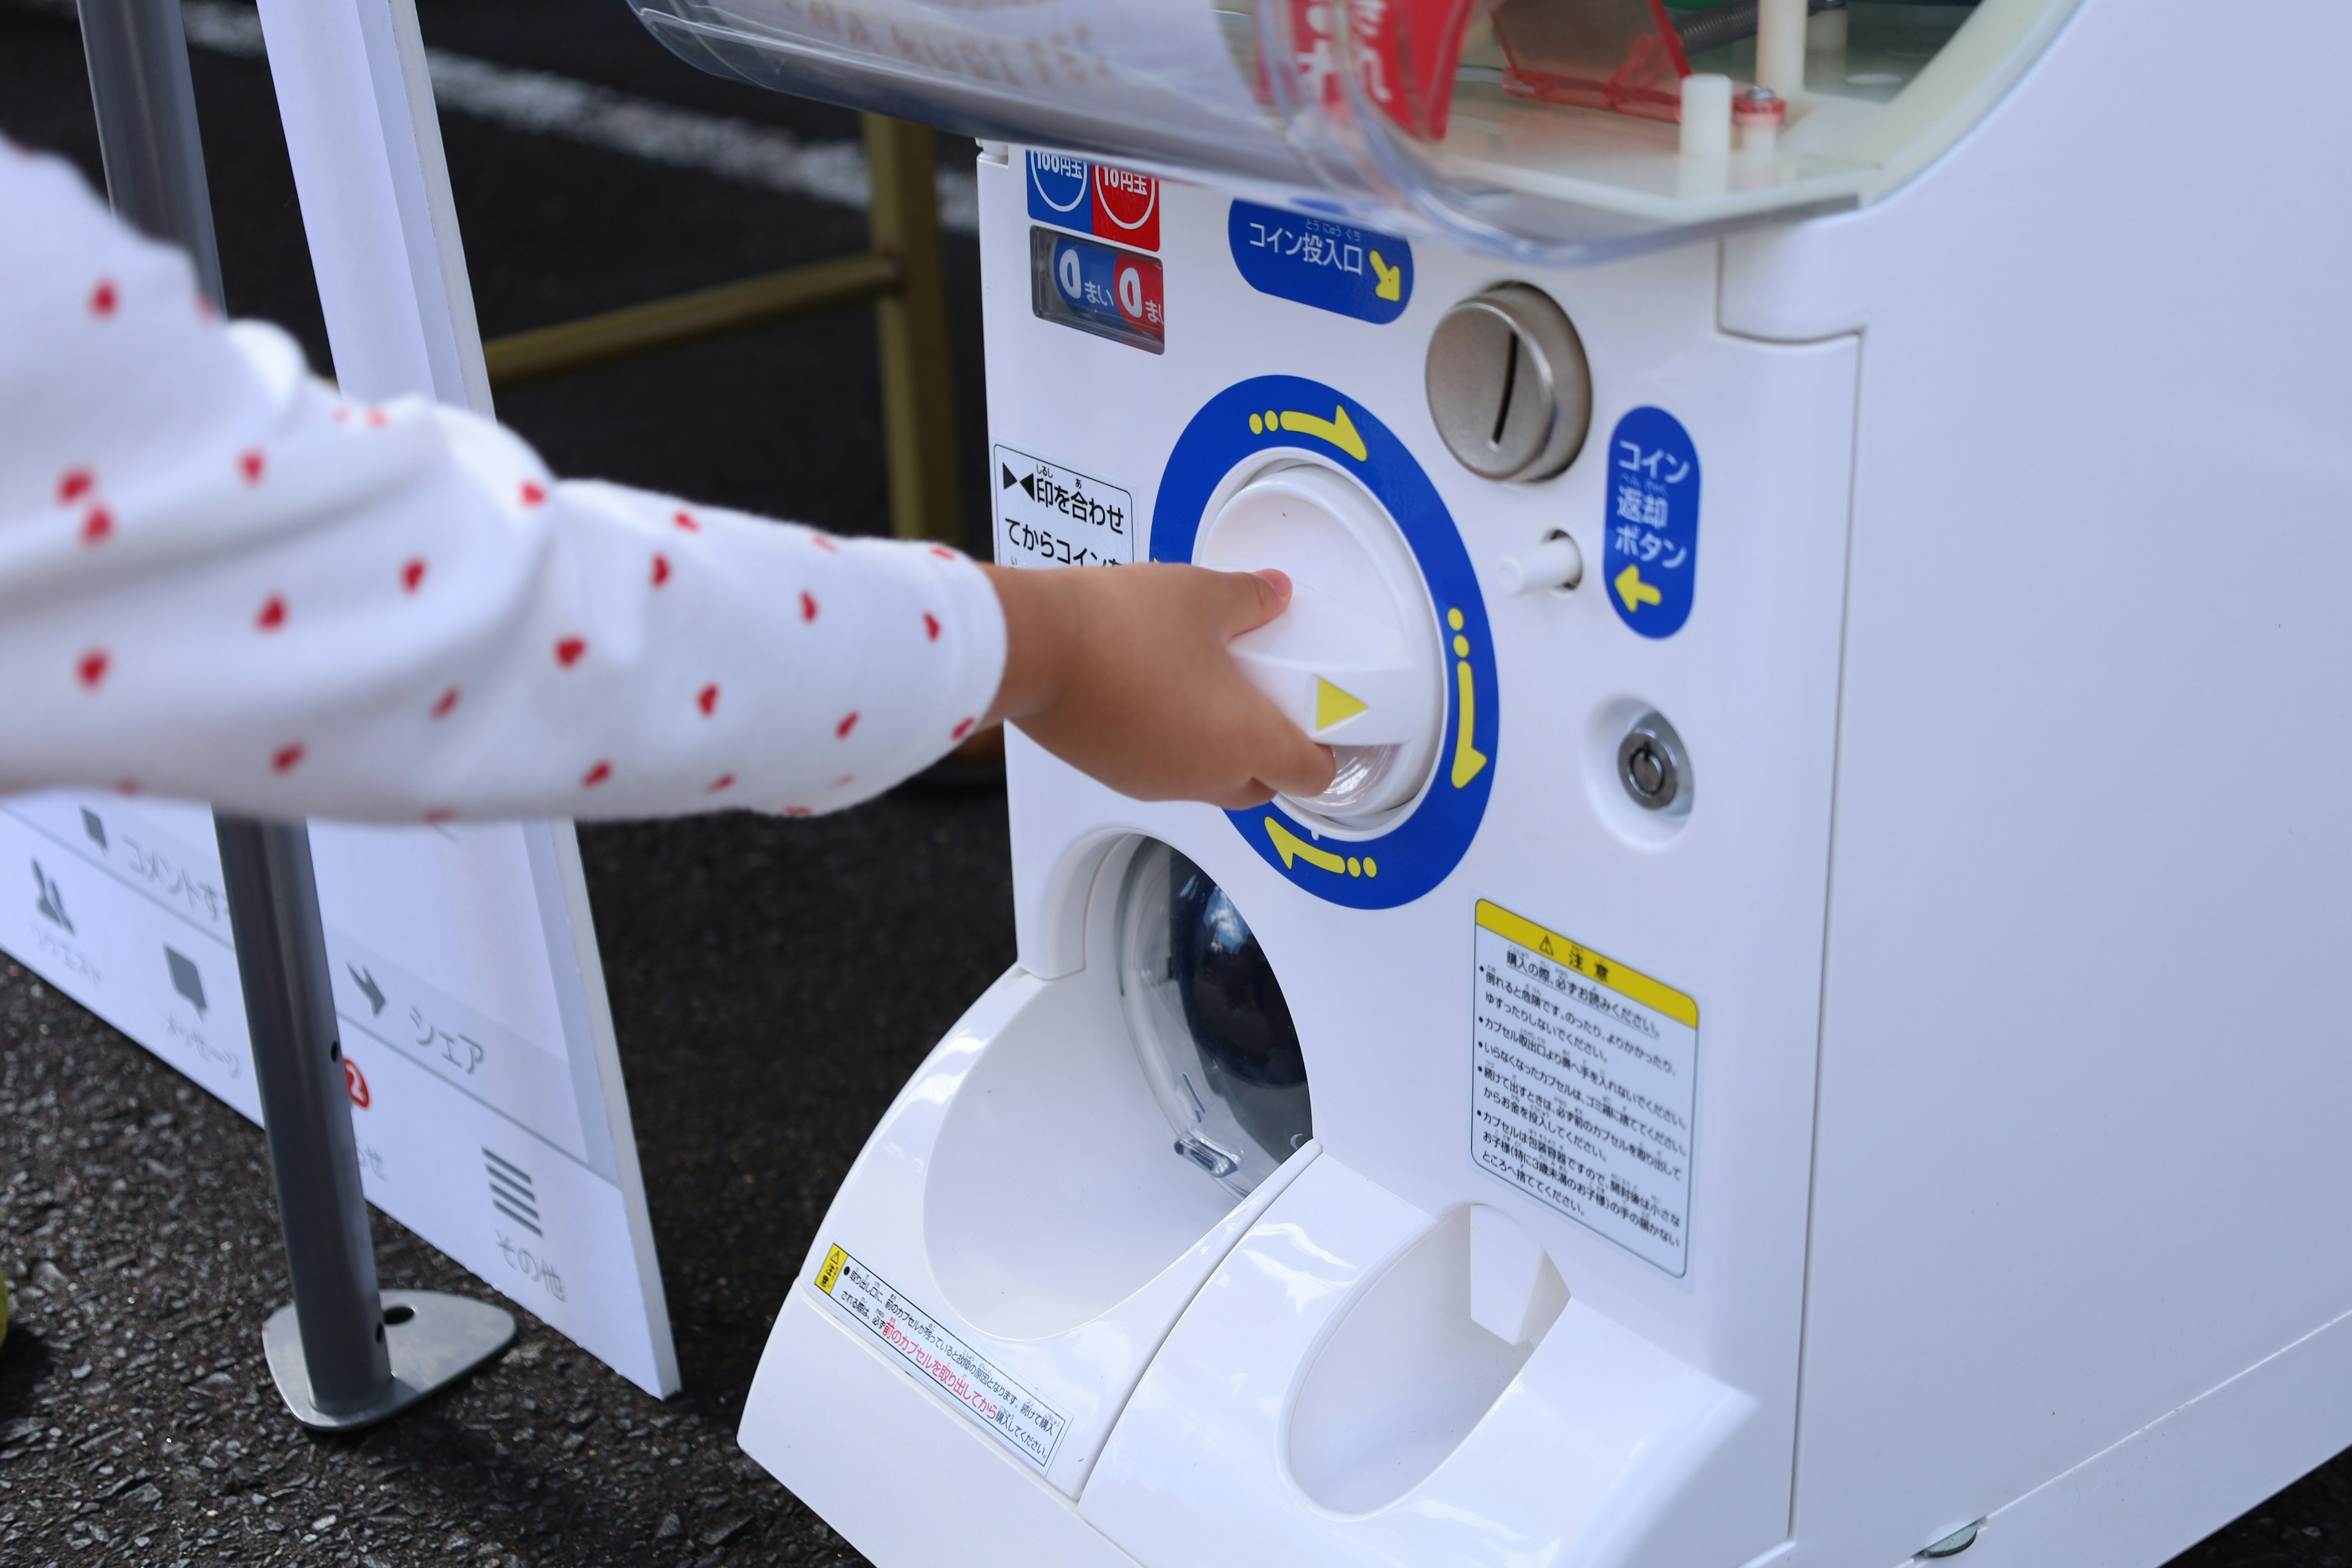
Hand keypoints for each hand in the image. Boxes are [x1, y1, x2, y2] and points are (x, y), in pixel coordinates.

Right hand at [982, 563, 1335, 808]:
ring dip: (1221, 752)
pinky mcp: (1115, 774)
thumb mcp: (1203, 594)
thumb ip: (1252, 597)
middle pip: (1262, 789)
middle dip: (1275, 757)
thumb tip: (1274, 593)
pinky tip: (1163, 696)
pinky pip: (1163, 771)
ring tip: (1213, 693)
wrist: (1033, 645)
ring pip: (1209, 783)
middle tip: (1272, 708)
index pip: (1312, 776)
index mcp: (1244, 741)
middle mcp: (1204, 776)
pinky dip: (1175, 746)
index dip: (1327, 754)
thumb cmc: (1117, 627)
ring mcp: (1156, 782)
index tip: (1326, 729)